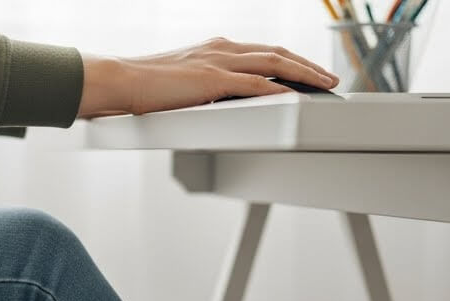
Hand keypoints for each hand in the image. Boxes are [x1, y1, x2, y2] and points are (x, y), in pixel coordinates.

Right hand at [76, 38, 338, 118]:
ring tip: (325, 86)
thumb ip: (202, 88)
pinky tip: (296, 96)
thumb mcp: (180, 83)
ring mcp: (218, 62)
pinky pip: (255, 84)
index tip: (309, 72)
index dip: (291, 61)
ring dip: (304, 74)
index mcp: (215, 49)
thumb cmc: (142, 87)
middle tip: (330, 79)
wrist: (119, 80)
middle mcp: (221, 49)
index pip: (263, 52)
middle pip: (277, 53)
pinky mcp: (212, 80)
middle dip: (308, 65)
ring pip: (274, 63)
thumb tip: (216, 102)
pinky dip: (279, 89)